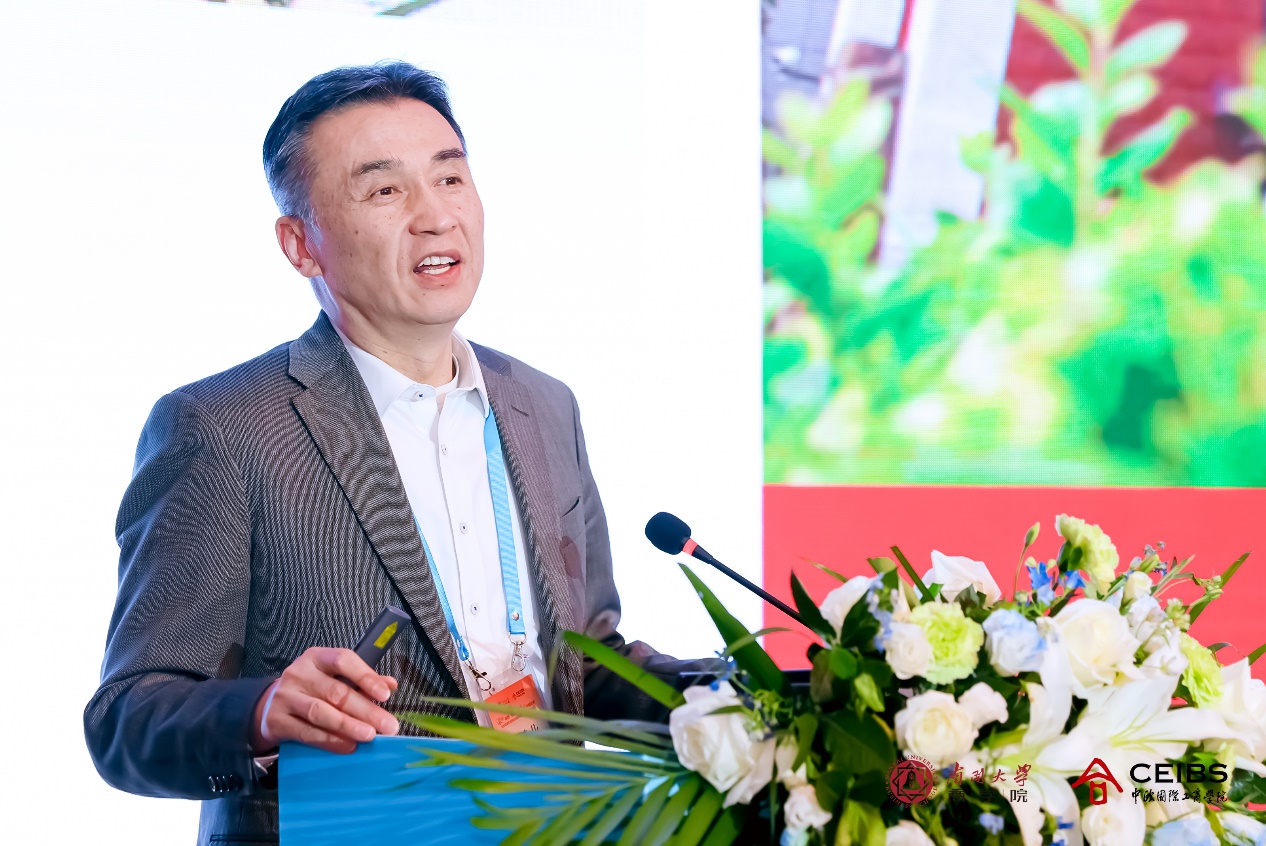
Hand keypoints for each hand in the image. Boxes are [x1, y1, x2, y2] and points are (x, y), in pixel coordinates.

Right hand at [252, 647, 400, 753]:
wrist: (269, 706)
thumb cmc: (310, 690)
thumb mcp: (333, 678)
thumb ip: (361, 681)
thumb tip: (390, 685)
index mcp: (316, 658)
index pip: (343, 660)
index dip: (365, 676)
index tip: (385, 694)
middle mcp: (299, 673)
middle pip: (336, 692)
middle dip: (365, 710)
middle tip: (387, 725)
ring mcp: (285, 697)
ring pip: (321, 712)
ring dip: (348, 726)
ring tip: (369, 736)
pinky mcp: (276, 720)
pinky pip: (307, 732)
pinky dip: (329, 740)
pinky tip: (347, 746)